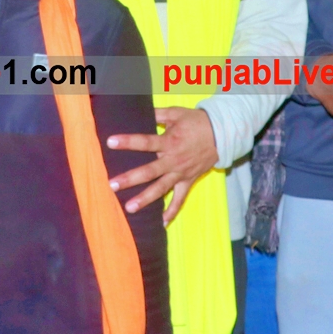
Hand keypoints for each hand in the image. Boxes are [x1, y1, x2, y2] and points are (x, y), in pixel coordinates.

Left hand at [107, 107, 218, 222]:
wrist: (221, 134)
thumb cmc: (196, 122)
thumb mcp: (176, 113)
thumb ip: (157, 114)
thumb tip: (139, 110)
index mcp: (169, 142)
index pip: (145, 142)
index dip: (128, 142)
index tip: (110, 142)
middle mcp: (173, 160)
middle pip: (149, 171)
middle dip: (130, 178)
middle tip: (113, 185)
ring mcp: (181, 173)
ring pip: (161, 189)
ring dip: (145, 199)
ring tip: (130, 207)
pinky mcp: (188, 181)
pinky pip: (180, 199)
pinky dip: (172, 211)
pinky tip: (162, 223)